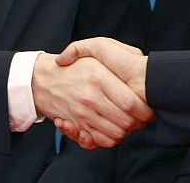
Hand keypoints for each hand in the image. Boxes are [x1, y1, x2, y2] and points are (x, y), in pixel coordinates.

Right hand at [31, 51, 152, 149]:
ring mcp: (82, 113)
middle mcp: (90, 96)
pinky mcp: (77, 126)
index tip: (148, 106)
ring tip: (126, 120)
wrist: (42, 80)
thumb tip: (140, 67)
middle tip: (139, 115)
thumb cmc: (74, 64)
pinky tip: (110, 127)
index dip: (145, 109)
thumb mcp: (95, 48)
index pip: (131, 103)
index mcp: (98, 76)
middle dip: (138, 122)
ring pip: (117, 134)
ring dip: (126, 131)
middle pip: (126, 122)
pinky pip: (102, 141)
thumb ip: (119, 50)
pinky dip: (110, 138)